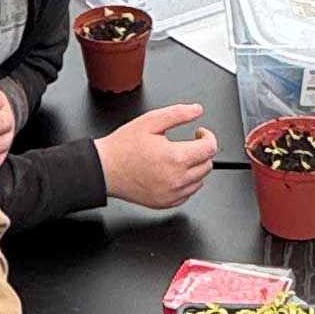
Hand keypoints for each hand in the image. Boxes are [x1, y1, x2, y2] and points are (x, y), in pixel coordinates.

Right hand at [98, 103, 215, 209]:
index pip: (210, 148)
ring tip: (177, 158)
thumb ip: (177, 114)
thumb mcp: (150, 121)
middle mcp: (177, 179)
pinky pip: (188, 193)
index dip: (207, 136)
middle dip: (201, 151)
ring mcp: (172, 194)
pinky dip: (186, 183)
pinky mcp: (166, 203)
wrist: (104, 169)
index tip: (199, 133)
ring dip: (195, 168)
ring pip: (200, 181)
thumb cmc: (122, 147)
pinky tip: (172, 172)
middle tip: (187, 144)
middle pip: (207, 165)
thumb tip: (196, 110)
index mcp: (175, 157)